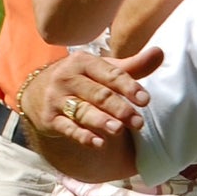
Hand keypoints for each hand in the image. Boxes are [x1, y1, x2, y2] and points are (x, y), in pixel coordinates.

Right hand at [19, 47, 163, 150]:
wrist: (37, 92)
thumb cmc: (82, 79)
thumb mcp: (103, 69)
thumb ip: (132, 66)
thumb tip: (160, 52)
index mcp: (84, 62)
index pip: (110, 74)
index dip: (129, 86)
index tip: (145, 100)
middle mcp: (68, 77)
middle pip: (98, 94)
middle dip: (119, 109)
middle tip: (139, 123)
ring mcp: (57, 98)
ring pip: (82, 111)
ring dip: (101, 121)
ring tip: (118, 130)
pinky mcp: (50, 118)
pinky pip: (67, 128)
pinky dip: (82, 136)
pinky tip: (98, 143)